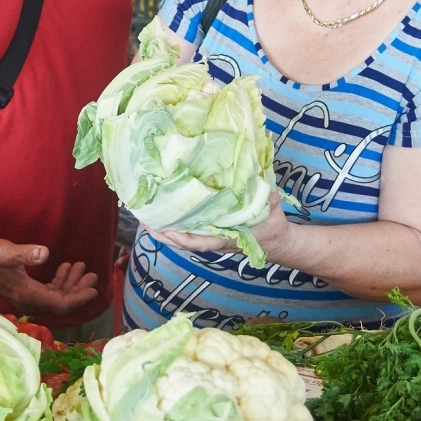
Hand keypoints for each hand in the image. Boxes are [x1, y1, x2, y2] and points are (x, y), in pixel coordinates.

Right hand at [0, 239, 97, 314]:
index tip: (93, 290)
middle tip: (92, 275)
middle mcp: (30, 300)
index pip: (59, 304)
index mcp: (28, 296)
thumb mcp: (10, 252)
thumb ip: (27, 253)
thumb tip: (46, 253)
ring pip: (56, 295)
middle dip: (78, 289)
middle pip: (61, 301)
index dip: (78, 298)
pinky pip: (49, 290)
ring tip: (82, 267)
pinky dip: (60, 281)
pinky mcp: (27, 290)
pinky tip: (66, 268)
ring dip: (70, 283)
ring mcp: (28, 296)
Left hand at [143, 193, 296, 260]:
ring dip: (163, 226)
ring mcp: (211, 235)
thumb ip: (265, 195)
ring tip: (144, 212)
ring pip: (182, 234)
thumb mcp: (272, 208)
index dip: (184, 238)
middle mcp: (214, 238)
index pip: (201, 242)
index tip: (167, 231)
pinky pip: (188, 228)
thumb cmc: (272, 226)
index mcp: (227, 237)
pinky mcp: (210, 230)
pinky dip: (174, 221)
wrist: (278, 241)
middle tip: (142, 217)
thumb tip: (259, 177)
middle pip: (183, 240)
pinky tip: (162, 209)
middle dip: (162, 231)